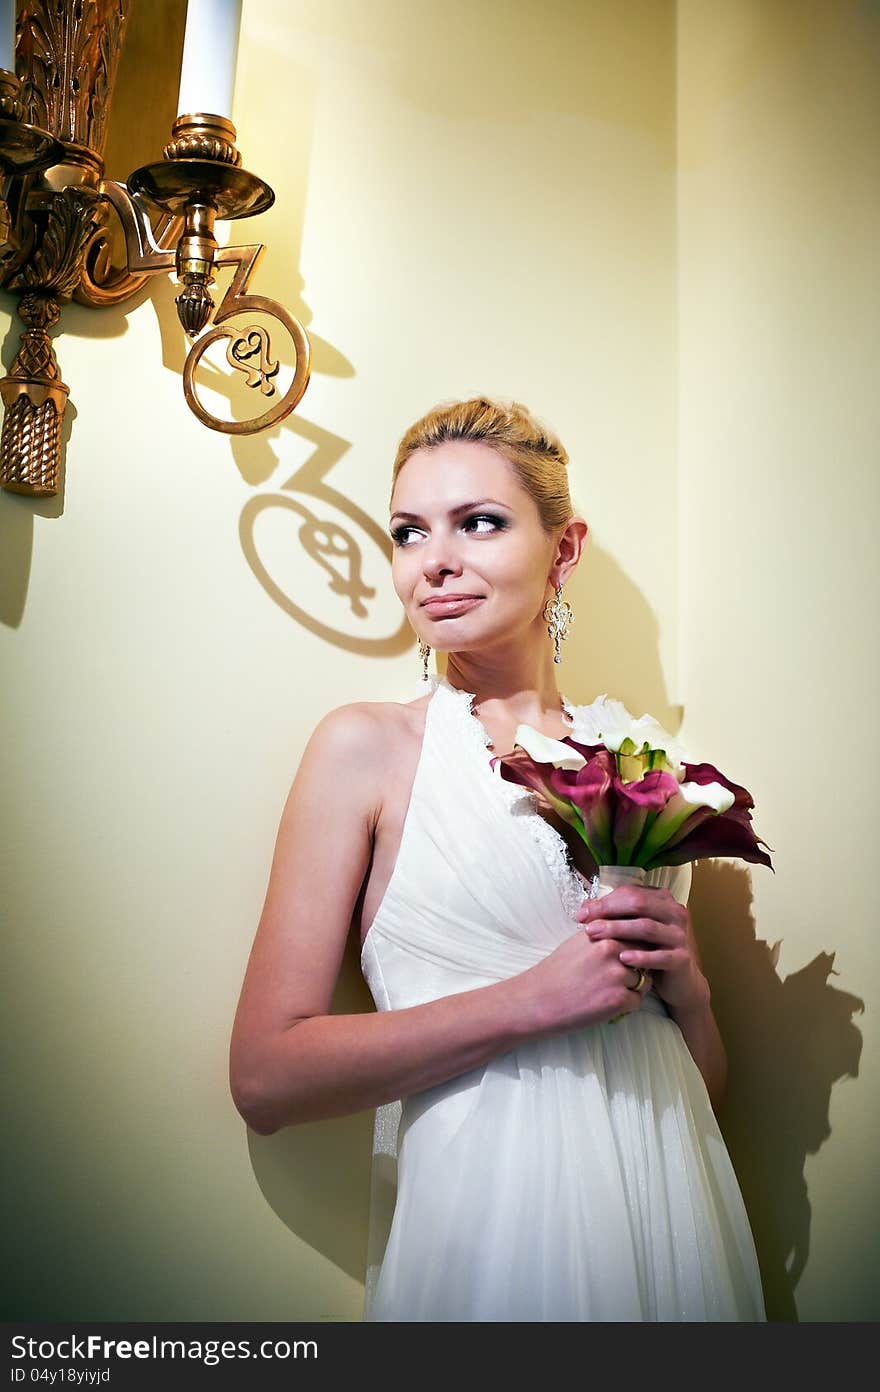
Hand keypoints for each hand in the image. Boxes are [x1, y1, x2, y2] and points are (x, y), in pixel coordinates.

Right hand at [517, 923, 652, 1034]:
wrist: (536, 1000)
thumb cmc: (555, 972)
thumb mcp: (578, 942)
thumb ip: (603, 934)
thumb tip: (626, 931)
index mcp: (602, 932)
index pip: (636, 934)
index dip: (635, 947)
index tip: (626, 958)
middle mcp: (612, 949)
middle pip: (645, 956)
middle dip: (638, 967)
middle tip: (619, 979)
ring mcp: (616, 974)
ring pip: (644, 980)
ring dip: (633, 988)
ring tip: (609, 992)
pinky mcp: (618, 999)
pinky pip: (637, 1001)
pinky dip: (626, 1006)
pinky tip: (607, 1005)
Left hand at [576, 883, 709, 1013]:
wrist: (678, 980)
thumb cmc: (649, 950)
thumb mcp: (631, 930)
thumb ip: (612, 915)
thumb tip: (585, 907)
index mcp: (662, 900)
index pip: (630, 893)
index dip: (604, 901)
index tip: (581, 914)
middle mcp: (674, 913)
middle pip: (639, 904)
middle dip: (608, 912)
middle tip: (586, 923)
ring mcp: (679, 935)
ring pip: (647, 927)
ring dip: (618, 930)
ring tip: (596, 935)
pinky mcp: (682, 958)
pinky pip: (660, 956)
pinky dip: (641, 956)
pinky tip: (622, 957)